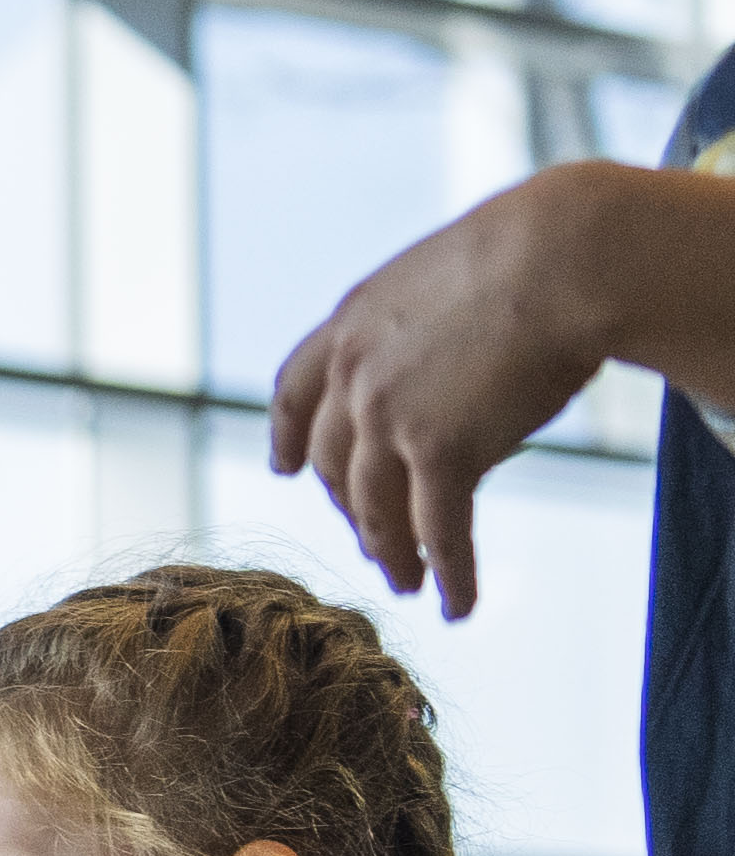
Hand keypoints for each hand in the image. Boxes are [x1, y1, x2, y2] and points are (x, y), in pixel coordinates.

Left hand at [268, 169, 608, 620]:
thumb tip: (448, 371)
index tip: (285, 469)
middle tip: (372, 541)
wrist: (570, 252)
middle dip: (353, 510)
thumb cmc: (537, 250)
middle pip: (338, 465)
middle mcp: (354, 376)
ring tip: (407, 583)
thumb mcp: (449, 277)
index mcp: (350, 325)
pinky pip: (439, 532)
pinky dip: (449, 574)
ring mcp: (389, 418)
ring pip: (378, 510)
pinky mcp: (441, 452)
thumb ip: (423, 329)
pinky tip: (456, 605)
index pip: (296, 391)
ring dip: (394, 554)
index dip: (289, 436)